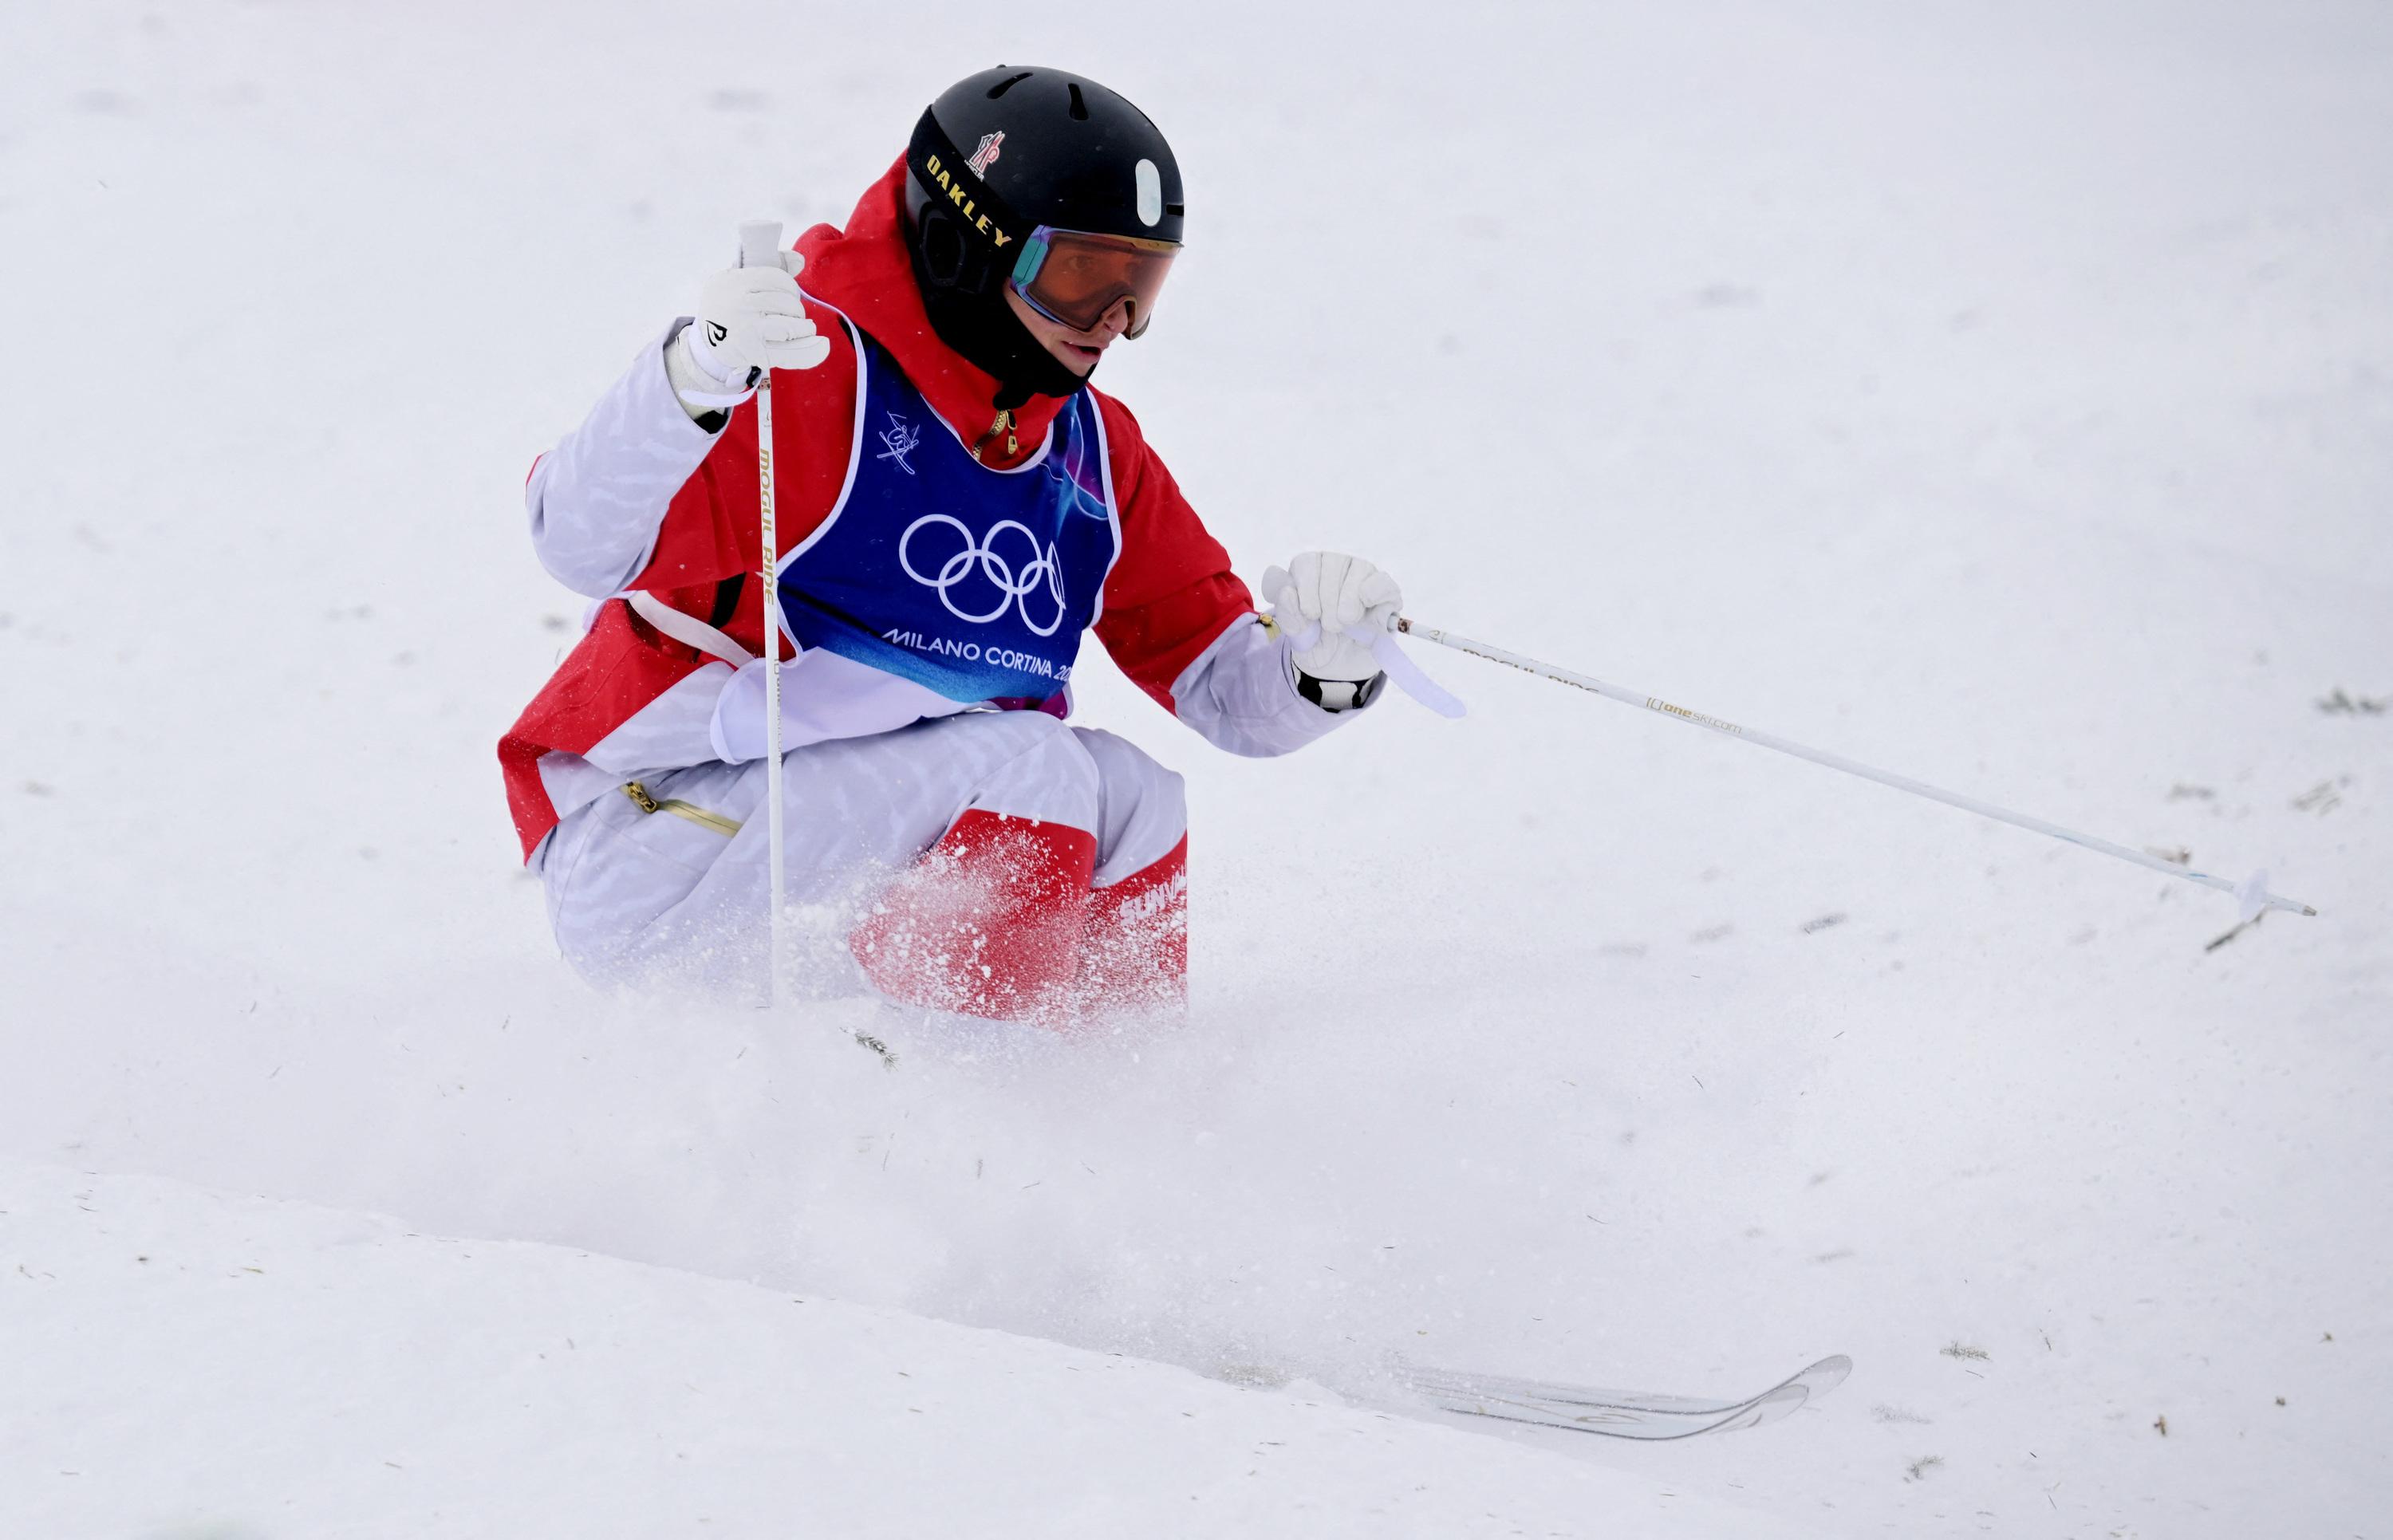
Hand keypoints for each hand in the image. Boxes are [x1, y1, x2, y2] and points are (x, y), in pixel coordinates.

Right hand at [667, 230, 830, 413]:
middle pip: (786, 301)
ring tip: (802, 327)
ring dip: (803, 326)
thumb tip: (800, 259)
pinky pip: (791, 352)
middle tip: (791, 313)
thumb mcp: (736, 280)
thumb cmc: (727, 306)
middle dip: (795, 307)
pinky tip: (821, 345)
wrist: (705, 343)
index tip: (787, 293)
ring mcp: (748, 330)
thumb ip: (769, 266)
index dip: (789, 286)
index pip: (776, 277)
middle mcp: (741, 304)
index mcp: (736, 281)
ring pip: (791, 324)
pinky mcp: (756, 353)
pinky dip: (811, 351)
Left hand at [1263, 551, 1401, 709]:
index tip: (1311, 615)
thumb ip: (1289, 616)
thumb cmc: (1317, 645)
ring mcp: (1362, 576)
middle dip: (1328, 598)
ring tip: (1346, 623)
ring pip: (1358, 568)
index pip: (1307, 562)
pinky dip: (1373, 592)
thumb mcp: (1298, 638)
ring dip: (1349, 599)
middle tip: (1330, 626)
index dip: (1307, 587)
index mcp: (1309, 573)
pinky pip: (1382, 581)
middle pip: (1332, 562)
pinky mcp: (1386, 592)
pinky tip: (1366, 605)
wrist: (1343, 670)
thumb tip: (1287, 591)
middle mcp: (1336, 567)